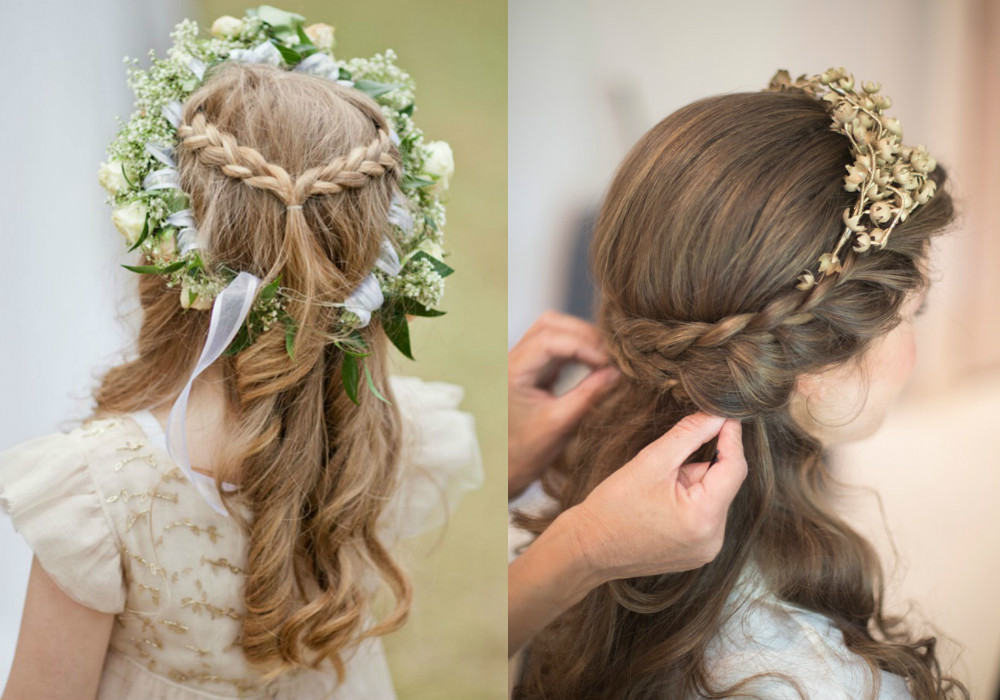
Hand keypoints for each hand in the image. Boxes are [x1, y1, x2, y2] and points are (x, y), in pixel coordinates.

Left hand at [508, 311, 620, 498]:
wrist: (504, 468)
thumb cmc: (525, 453)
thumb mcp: (560, 424)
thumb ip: (588, 395)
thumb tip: (617, 373)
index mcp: (512, 371)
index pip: (550, 338)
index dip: (583, 345)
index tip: (607, 363)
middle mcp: (512, 359)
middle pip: (550, 324)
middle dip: (584, 334)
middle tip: (609, 357)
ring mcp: (521, 361)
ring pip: (553, 329)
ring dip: (581, 339)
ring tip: (605, 360)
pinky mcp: (532, 368)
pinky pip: (557, 345)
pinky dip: (578, 349)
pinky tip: (595, 364)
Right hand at [561, 412, 747, 583]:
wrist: (587, 548)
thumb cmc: (612, 507)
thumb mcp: (650, 461)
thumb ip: (689, 434)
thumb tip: (718, 415)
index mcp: (704, 517)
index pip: (735, 467)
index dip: (731, 437)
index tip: (724, 415)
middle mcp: (713, 540)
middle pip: (723, 483)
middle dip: (699, 466)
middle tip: (664, 468)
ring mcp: (706, 550)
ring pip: (713, 498)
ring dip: (693, 484)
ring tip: (655, 494)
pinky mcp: (697, 554)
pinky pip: (704, 515)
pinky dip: (689, 502)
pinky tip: (659, 508)